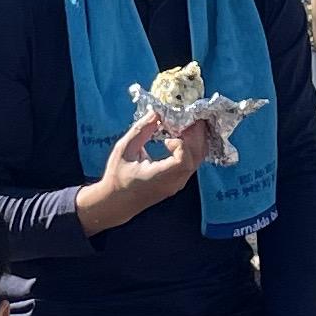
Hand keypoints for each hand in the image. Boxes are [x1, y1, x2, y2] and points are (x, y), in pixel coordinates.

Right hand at [75, 98, 210, 238]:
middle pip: (196, 156)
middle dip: (195, 134)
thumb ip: (141, 131)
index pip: (183, 161)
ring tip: (184, 123)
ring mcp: (178, 183)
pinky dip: (191, 147)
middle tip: (186, 117)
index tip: (167, 136)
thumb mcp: (124, 150)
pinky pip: (192, 162)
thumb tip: (156, 112)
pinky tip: (180, 136)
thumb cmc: (117, 177)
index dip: (181, 144)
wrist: (117, 202)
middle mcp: (173, 182)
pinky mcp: (178, 182)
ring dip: (195, 139)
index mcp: (159, 177)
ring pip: (198, 159)